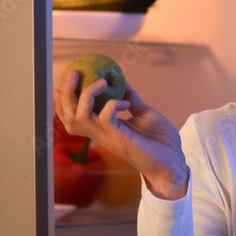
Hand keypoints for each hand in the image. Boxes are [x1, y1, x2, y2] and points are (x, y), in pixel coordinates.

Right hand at [53, 69, 188, 199]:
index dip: (62, 102)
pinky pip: (105, 117)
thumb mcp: (143, 114)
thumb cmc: (160, 142)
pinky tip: (125, 103)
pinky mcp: (119, 138)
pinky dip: (113, 104)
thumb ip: (131, 98)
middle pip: (70, 116)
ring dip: (87, 94)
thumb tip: (122, 81)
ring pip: (80, 116)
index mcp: (103, 128)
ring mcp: (108, 136)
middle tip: (73, 73)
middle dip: (66, 93)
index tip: (64, 82)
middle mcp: (101, 133)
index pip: (72, 117)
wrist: (173, 162)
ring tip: (102, 82)